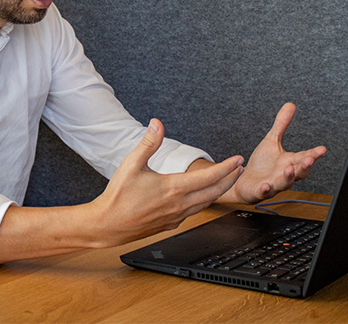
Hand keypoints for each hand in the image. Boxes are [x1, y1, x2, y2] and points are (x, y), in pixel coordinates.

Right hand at [90, 119, 243, 246]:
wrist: (108, 225)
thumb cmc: (118, 195)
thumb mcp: (131, 164)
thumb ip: (148, 143)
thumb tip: (157, 123)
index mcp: (173, 188)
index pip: (209, 177)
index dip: (227, 167)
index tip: (238, 159)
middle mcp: (179, 204)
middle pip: (215, 192)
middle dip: (230, 179)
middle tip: (240, 168)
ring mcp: (177, 217)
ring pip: (207, 203)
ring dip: (220, 191)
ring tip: (227, 180)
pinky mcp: (172, 224)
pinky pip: (195, 212)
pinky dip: (205, 201)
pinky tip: (203, 196)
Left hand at [227, 102, 326, 203]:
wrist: (245, 182)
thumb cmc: (262, 164)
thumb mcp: (271, 141)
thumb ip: (282, 125)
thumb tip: (291, 105)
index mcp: (290, 162)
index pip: (305, 158)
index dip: (314, 154)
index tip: (322, 149)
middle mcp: (284, 175)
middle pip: (299, 173)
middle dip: (305, 167)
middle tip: (309, 159)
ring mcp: (273, 184)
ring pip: (284, 183)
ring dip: (288, 177)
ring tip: (289, 169)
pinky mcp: (260, 191)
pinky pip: (264, 192)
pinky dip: (265, 189)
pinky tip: (266, 185)